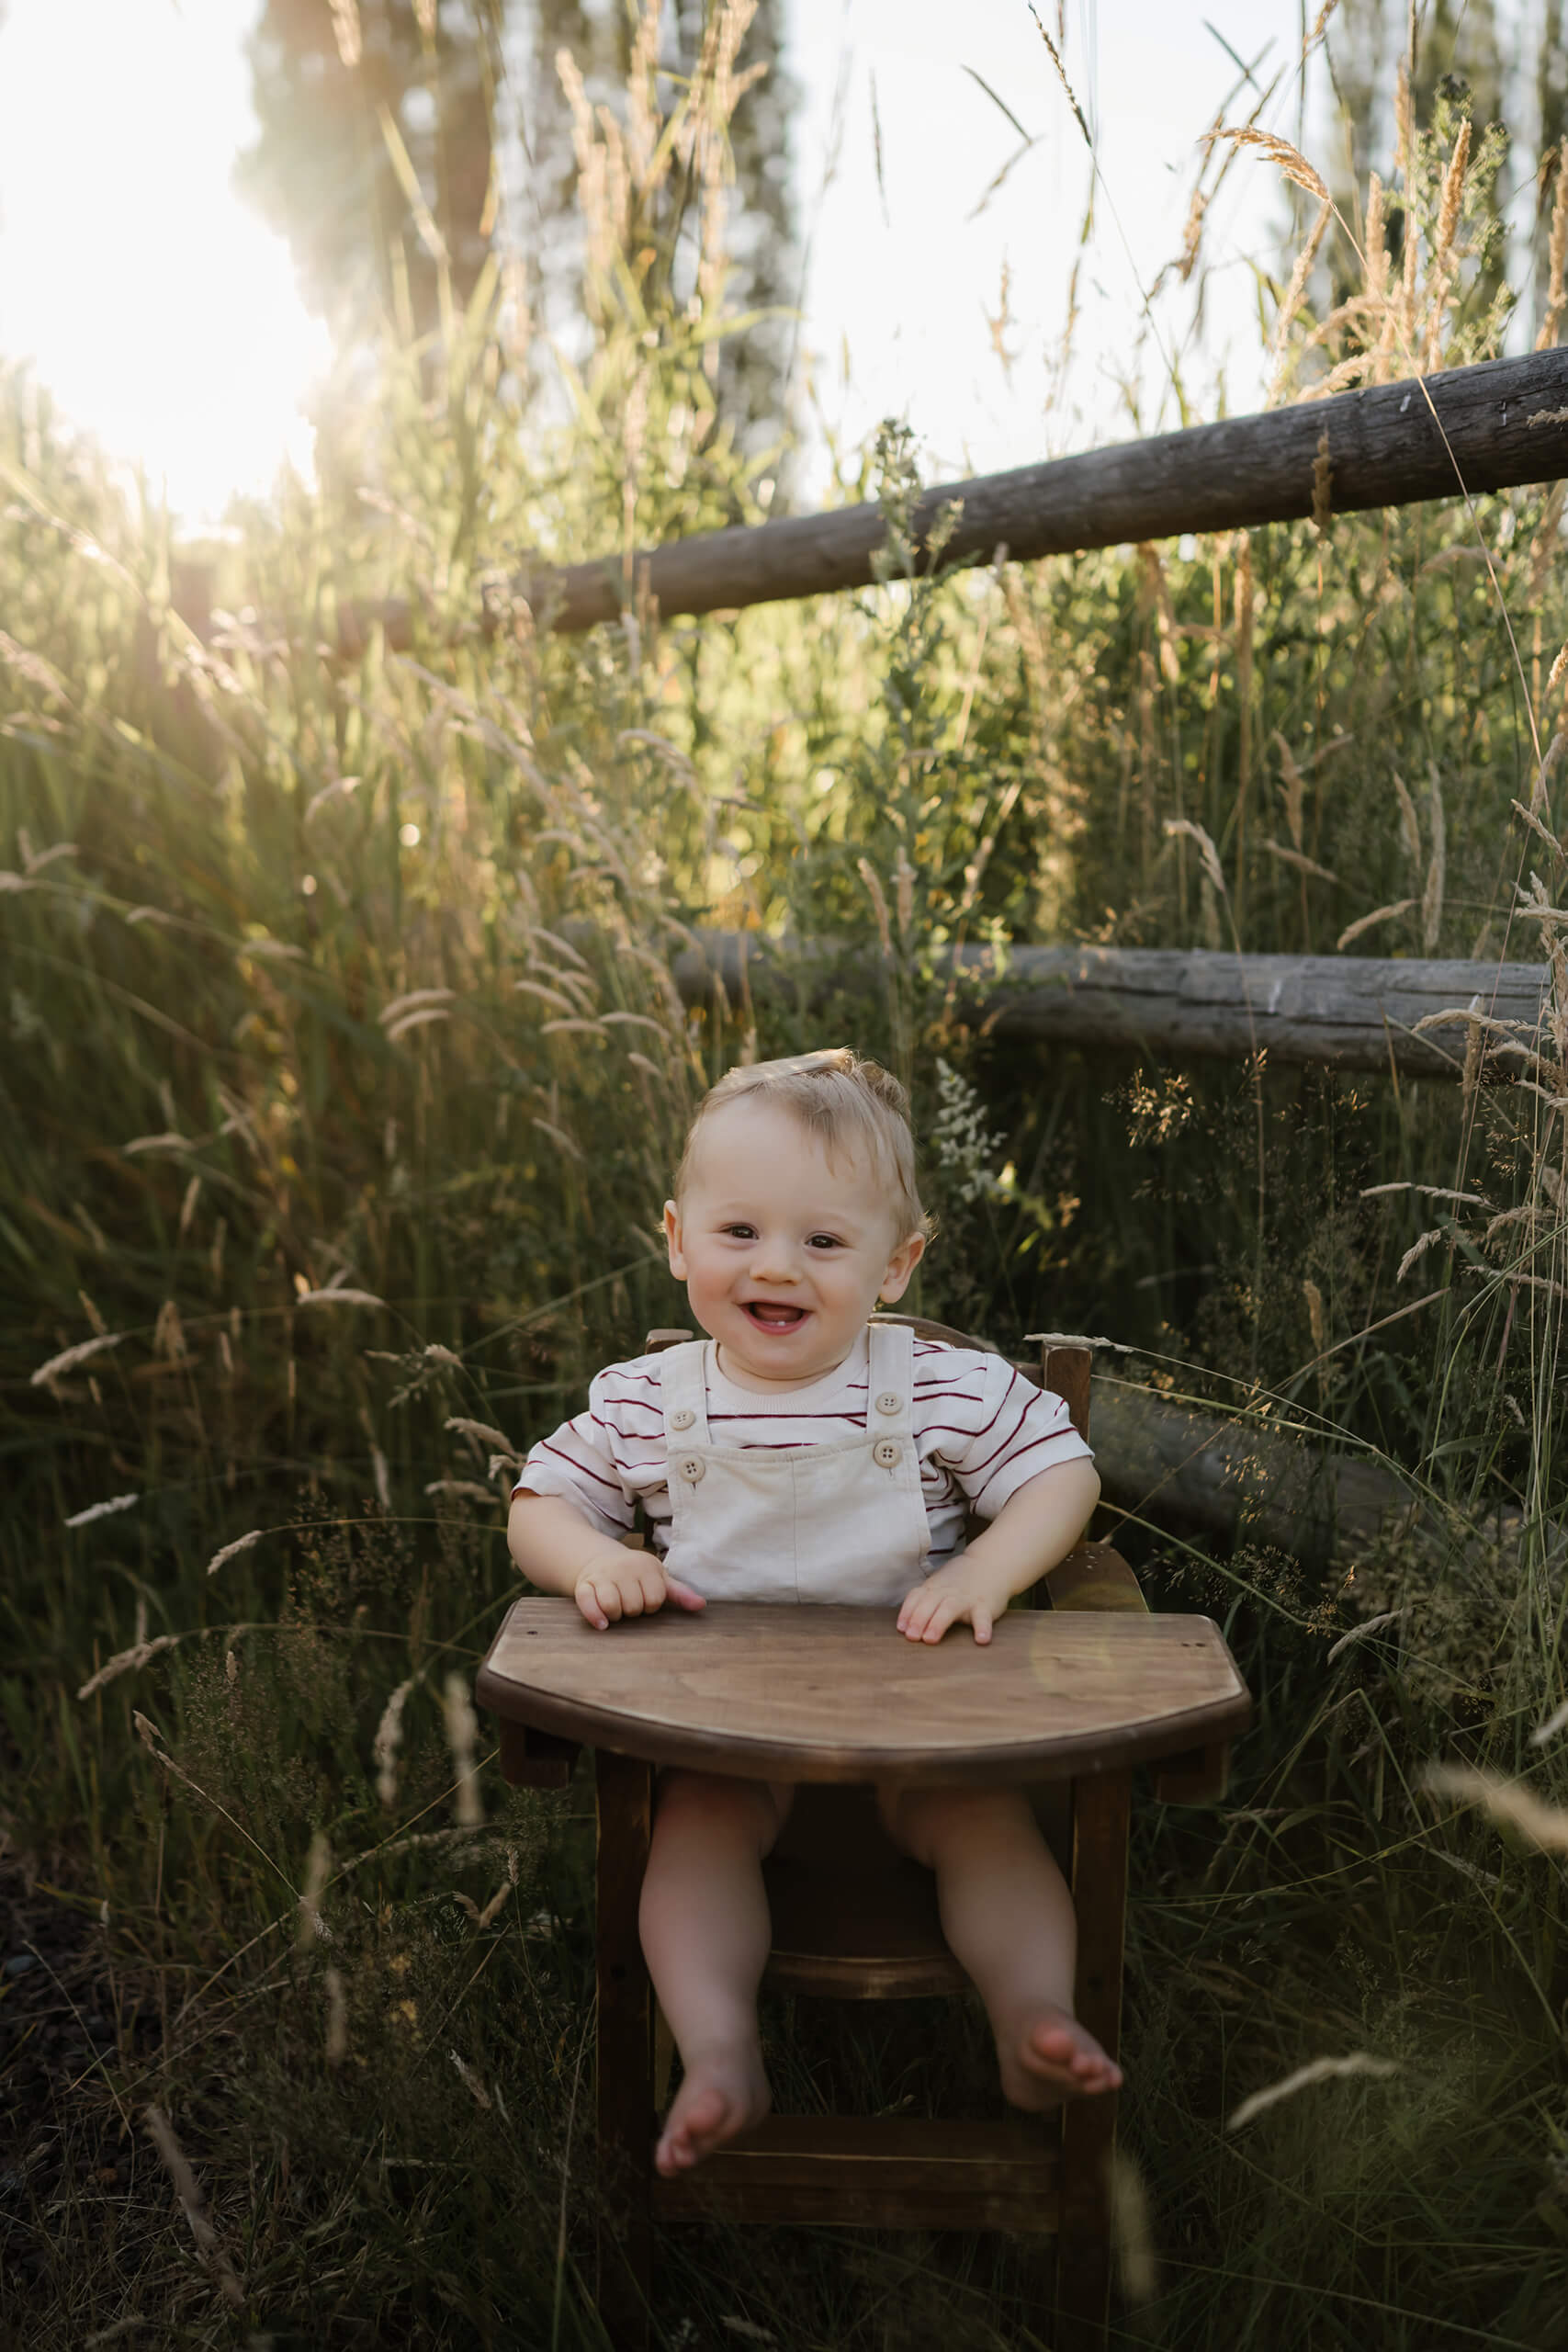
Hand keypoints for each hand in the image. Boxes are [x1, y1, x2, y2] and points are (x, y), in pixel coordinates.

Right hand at [574, 1548, 705, 1631]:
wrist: (601, 1559)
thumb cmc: (636, 1574)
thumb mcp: (659, 1578)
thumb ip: (679, 1593)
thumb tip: (700, 1605)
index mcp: (645, 1566)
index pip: (655, 1599)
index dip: (651, 1605)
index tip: (645, 1598)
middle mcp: (623, 1568)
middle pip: (633, 1606)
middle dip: (633, 1610)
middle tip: (630, 1602)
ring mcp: (602, 1576)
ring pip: (611, 1605)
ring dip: (615, 1615)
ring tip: (617, 1610)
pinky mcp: (584, 1585)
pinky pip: (587, 1603)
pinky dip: (595, 1616)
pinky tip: (603, 1625)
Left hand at [896, 1556, 1010, 1645]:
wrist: (991, 1562)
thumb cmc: (960, 1580)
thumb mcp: (939, 1584)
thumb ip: (924, 1600)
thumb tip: (904, 1625)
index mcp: (934, 1587)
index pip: (916, 1597)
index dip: (907, 1612)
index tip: (901, 1628)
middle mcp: (947, 1592)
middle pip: (929, 1603)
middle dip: (918, 1619)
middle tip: (911, 1637)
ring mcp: (966, 1598)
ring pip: (950, 1608)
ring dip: (938, 1623)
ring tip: (930, 1639)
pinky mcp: (985, 1606)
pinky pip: (983, 1618)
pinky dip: (982, 1628)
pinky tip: (981, 1640)